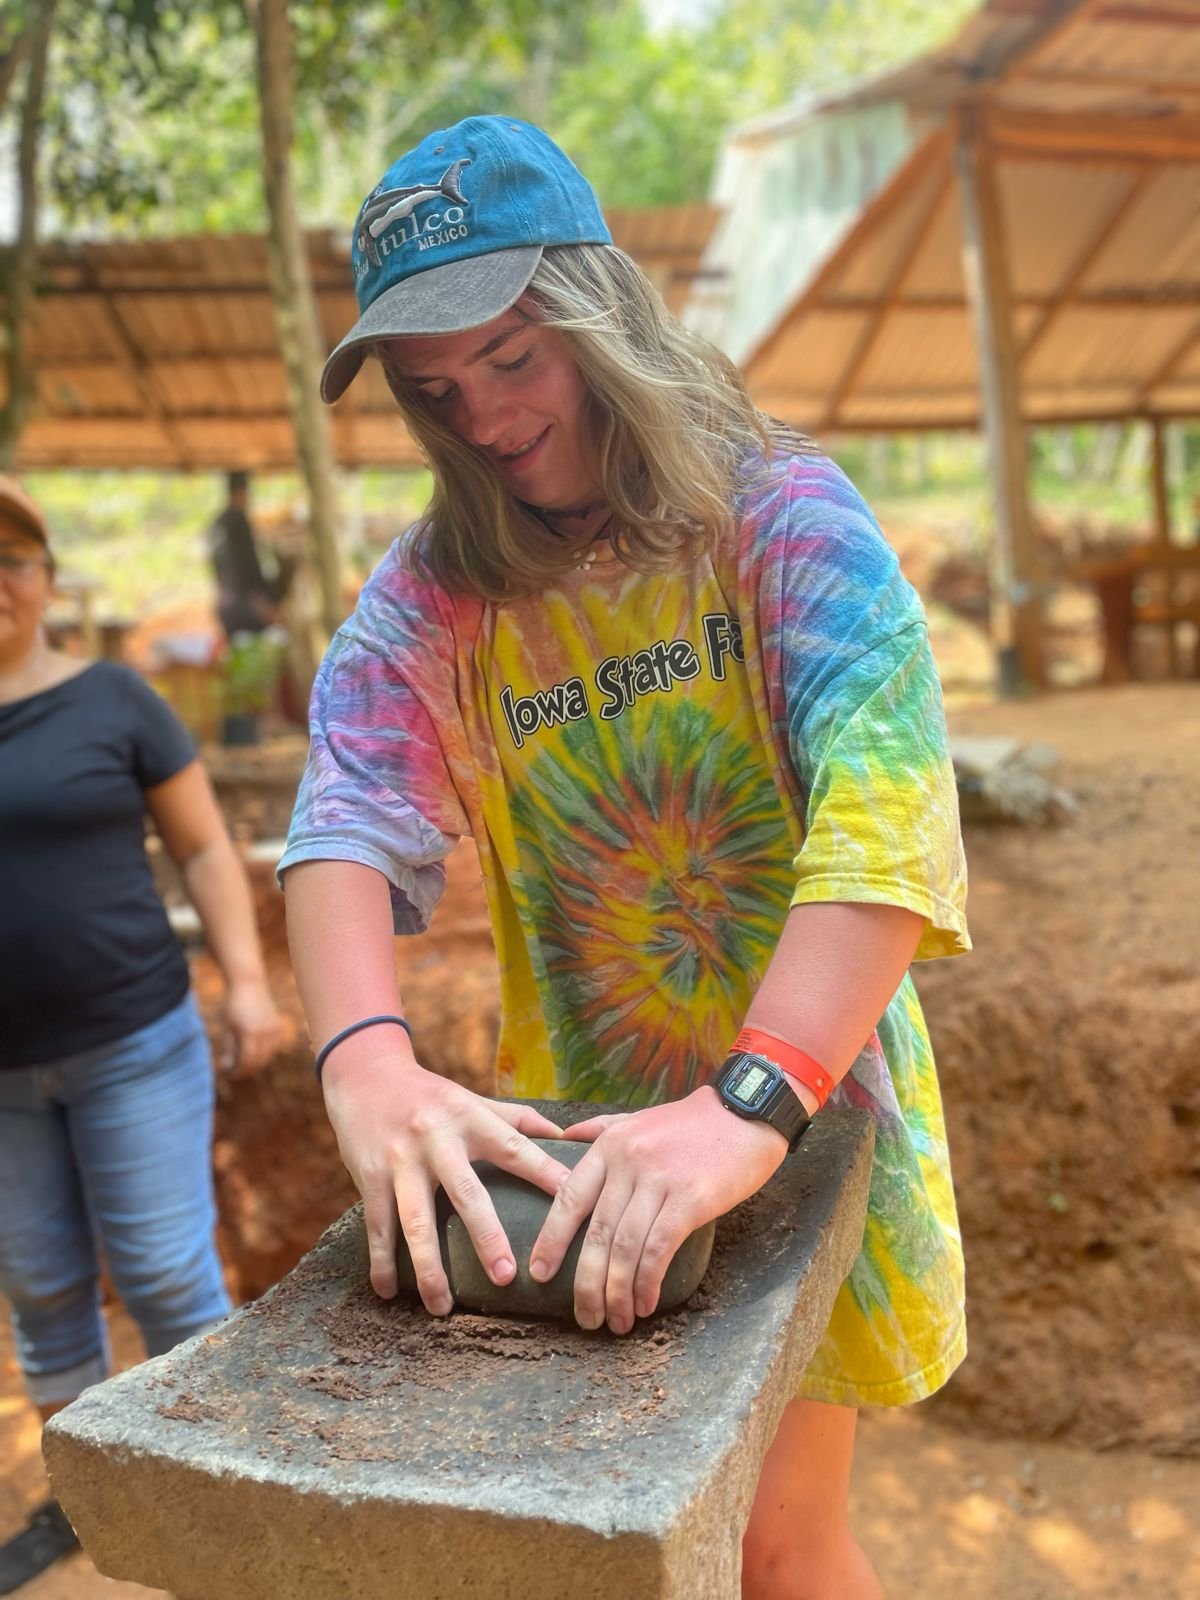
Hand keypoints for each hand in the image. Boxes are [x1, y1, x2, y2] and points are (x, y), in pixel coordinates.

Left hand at [224, 977, 281, 1070]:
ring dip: (255, 1063)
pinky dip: (264, 1053)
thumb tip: (227, 1067)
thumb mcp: (227, 1027)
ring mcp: (274, 1029)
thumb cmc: (232, 1005)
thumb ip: (228, 1048)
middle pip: (258, 1061)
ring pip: (267, 1055)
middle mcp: (265, 1032)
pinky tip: (253, 1053)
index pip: (246, 1061)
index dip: (237, 1071)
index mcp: (250, 1033)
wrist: (249, 984)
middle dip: (246, 1069)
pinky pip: (272, 1047)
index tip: (229, 1074)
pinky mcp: (278, 1026)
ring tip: (243, 1064)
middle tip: (235, 1073)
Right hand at [321, 1046, 571, 1314]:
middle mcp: (437, 1139)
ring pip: (416, 1220)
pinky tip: (388, 1291)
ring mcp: (402, 1160)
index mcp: (470, 1119)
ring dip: (429, 1267)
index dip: (545, 1174)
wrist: (365, 1074)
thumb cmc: (430, 1094)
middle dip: (486, 1237)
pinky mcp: (370, 1176)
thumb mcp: (472, 1099)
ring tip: (441, 1307)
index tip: (572, 1203)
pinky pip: (378, 1225)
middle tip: (506, 1277)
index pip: (515, 1148)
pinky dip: (381, 1261)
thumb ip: (518, 1119)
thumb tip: (567, 1138)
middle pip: (467, 1193)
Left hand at [529, 1088, 788, 1334]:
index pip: (569, 1197)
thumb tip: (565, 1136)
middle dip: (587, 1284)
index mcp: (610, 1145)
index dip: (552, 1240)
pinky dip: (648, 1282)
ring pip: (625, 1248)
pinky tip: (646, 1302)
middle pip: (596, 1234)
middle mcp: (628, 1162)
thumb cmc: (694, 1122)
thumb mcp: (639, 1117)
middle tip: (586, 1318)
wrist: (747, 1113)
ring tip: (618, 1321)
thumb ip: (601, 1128)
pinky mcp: (690, 1199)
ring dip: (618, 1293)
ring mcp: (658, 1180)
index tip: (539, 1273)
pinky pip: (659, 1249)